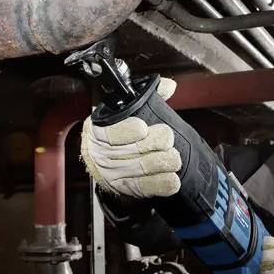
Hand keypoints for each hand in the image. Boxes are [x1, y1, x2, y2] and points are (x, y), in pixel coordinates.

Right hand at [80, 78, 181, 197]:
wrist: (101, 159)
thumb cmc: (116, 131)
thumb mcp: (124, 111)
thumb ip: (146, 97)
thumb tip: (168, 86)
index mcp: (99, 129)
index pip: (110, 132)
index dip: (127, 130)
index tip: (143, 128)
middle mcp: (102, 153)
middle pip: (130, 151)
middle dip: (153, 145)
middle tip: (167, 139)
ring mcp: (112, 172)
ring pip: (139, 169)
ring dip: (160, 164)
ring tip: (174, 158)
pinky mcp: (123, 187)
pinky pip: (142, 187)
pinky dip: (159, 184)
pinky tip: (172, 180)